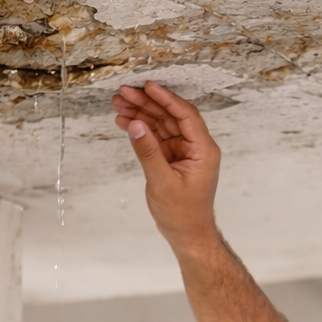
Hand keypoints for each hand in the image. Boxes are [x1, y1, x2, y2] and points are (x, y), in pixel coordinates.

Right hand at [111, 82, 221, 251]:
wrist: (187, 235)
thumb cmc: (182, 214)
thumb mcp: (162, 183)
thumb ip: (148, 152)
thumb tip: (136, 125)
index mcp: (203, 150)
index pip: (186, 114)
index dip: (166, 98)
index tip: (147, 86)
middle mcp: (196, 147)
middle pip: (171, 115)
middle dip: (147, 103)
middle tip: (124, 92)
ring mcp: (184, 152)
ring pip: (162, 124)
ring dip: (141, 113)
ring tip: (118, 103)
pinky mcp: (173, 158)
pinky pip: (156, 138)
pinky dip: (141, 130)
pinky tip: (124, 121)